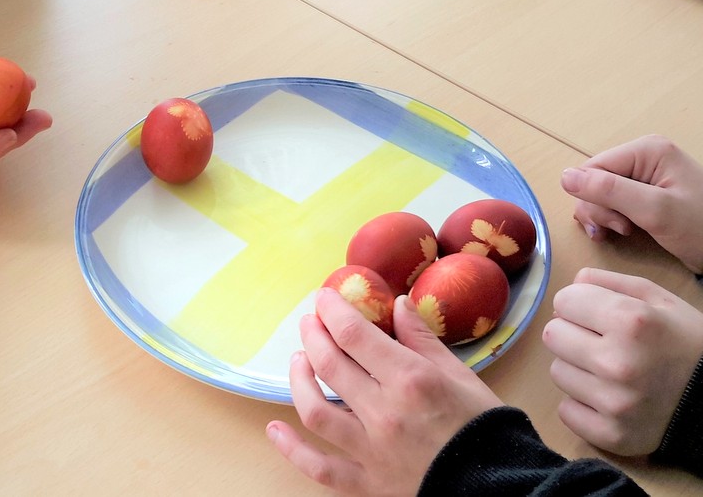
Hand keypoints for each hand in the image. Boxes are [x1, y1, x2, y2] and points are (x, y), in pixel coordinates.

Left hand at [266, 288, 502, 495]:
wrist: (499, 488)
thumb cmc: (484, 427)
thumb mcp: (461, 374)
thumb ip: (422, 338)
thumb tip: (398, 303)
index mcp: (410, 380)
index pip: (354, 334)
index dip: (332, 310)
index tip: (324, 297)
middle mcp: (384, 413)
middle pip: (330, 365)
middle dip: (313, 335)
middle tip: (309, 321)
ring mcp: (371, 451)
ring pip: (315, 411)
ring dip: (299, 380)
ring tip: (298, 361)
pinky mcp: (367, 483)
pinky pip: (319, 468)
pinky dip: (292, 450)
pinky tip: (275, 430)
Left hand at [543, 267, 702, 455]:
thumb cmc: (687, 343)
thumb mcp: (660, 300)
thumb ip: (610, 283)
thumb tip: (571, 284)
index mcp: (631, 321)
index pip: (564, 301)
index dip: (579, 304)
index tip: (596, 314)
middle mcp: (618, 362)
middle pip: (553, 335)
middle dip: (573, 334)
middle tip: (601, 343)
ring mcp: (613, 403)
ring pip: (557, 372)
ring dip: (577, 369)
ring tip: (610, 372)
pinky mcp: (610, 434)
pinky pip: (566, 410)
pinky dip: (582, 404)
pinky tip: (609, 398)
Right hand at [560, 134, 702, 273]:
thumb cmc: (700, 228)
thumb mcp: (655, 211)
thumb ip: (609, 191)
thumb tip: (563, 177)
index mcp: (645, 150)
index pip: (591, 169)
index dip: (592, 199)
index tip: (615, 225)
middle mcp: (641, 157)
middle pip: (592, 181)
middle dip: (598, 210)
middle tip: (622, 230)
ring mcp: (642, 174)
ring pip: (597, 193)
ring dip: (602, 217)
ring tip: (623, 232)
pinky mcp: (642, 192)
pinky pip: (609, 200)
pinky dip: (608, 219)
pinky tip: (619, 231)